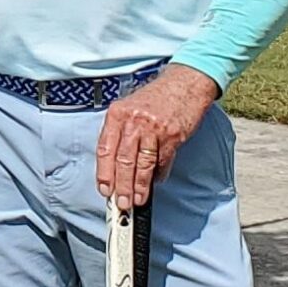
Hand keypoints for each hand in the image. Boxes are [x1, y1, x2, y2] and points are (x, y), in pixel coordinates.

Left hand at [96, 64, 220, 206]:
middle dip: (121, 185)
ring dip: (139, 186)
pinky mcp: (173, 135)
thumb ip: (120, 133)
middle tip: (121, 203)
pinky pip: (163, 160)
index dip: (104, 172)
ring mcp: (154, 128)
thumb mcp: (129, 109)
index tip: (104, 189)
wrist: (184, 83)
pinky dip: (159, 174)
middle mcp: (133, 121)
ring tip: (136, 200)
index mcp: (117, 114)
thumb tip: (114, 166)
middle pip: (123, 160)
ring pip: (142, 164)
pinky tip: (155, 182)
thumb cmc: (154, 98)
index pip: (104, 149)